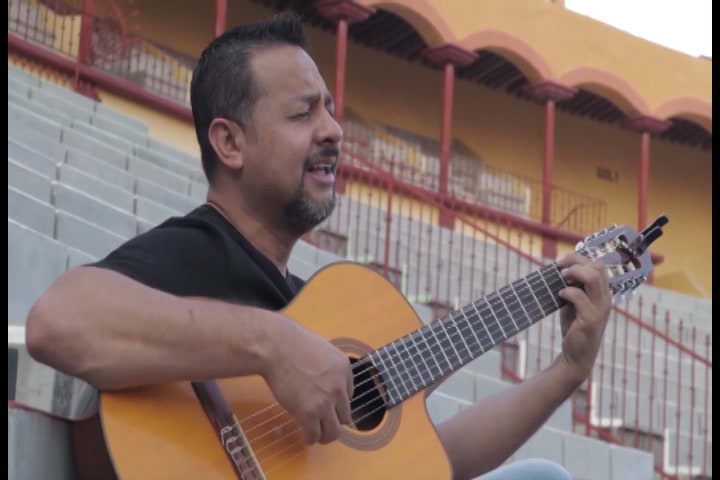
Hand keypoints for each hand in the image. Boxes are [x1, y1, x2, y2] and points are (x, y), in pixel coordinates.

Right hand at [262, 316, 353, 444]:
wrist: (276, 347)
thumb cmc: (293, 344)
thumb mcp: (323, 350)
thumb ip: (329, 367)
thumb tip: (326, 381)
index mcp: (345, 369)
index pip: (349, 395)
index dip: (337, 402)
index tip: (328, 405)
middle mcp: (339, 387)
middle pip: (345, 416)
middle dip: (335, 421)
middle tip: (325, 424)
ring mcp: (325, 402)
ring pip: (334, 431)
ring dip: (326, 436)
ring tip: (318, 436)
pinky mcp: (308, 413)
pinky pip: (315, 434)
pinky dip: (311, 439)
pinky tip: (307, 437)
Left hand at [556, 254, 611, 384]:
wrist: (576, 355)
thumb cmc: (574, 327)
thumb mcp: (574, 303)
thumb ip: (573, 287)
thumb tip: (560, 268)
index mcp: (603, 292)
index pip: (599, 265)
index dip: (579, 258)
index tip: (561, 262)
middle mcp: (605, 298)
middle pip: (597, 267)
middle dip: (576, 261)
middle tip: (559, 268)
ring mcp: (600, 308)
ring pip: (593, 277)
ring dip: (574, 273)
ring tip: (561, 278)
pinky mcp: (591, 320)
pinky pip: (580, 297)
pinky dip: (568, 292)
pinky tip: (560, 295)